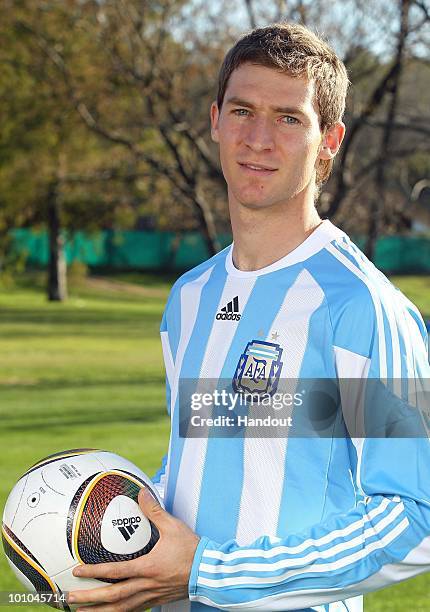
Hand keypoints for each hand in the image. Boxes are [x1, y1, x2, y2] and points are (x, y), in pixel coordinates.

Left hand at [68, 487, 199, 610]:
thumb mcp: (173, 526)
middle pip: (112, 598)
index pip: (115, 572)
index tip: (77, 571)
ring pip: (121, 609)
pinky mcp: (156, 601)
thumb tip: (142, 493)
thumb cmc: (191, 549)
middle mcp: (146, 586)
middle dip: (89, 599)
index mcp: (148, 568)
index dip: (94, 572)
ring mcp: (150, 596)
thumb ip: (155, 511)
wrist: (208, 572)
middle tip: (69, 598)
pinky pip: (133, 611)